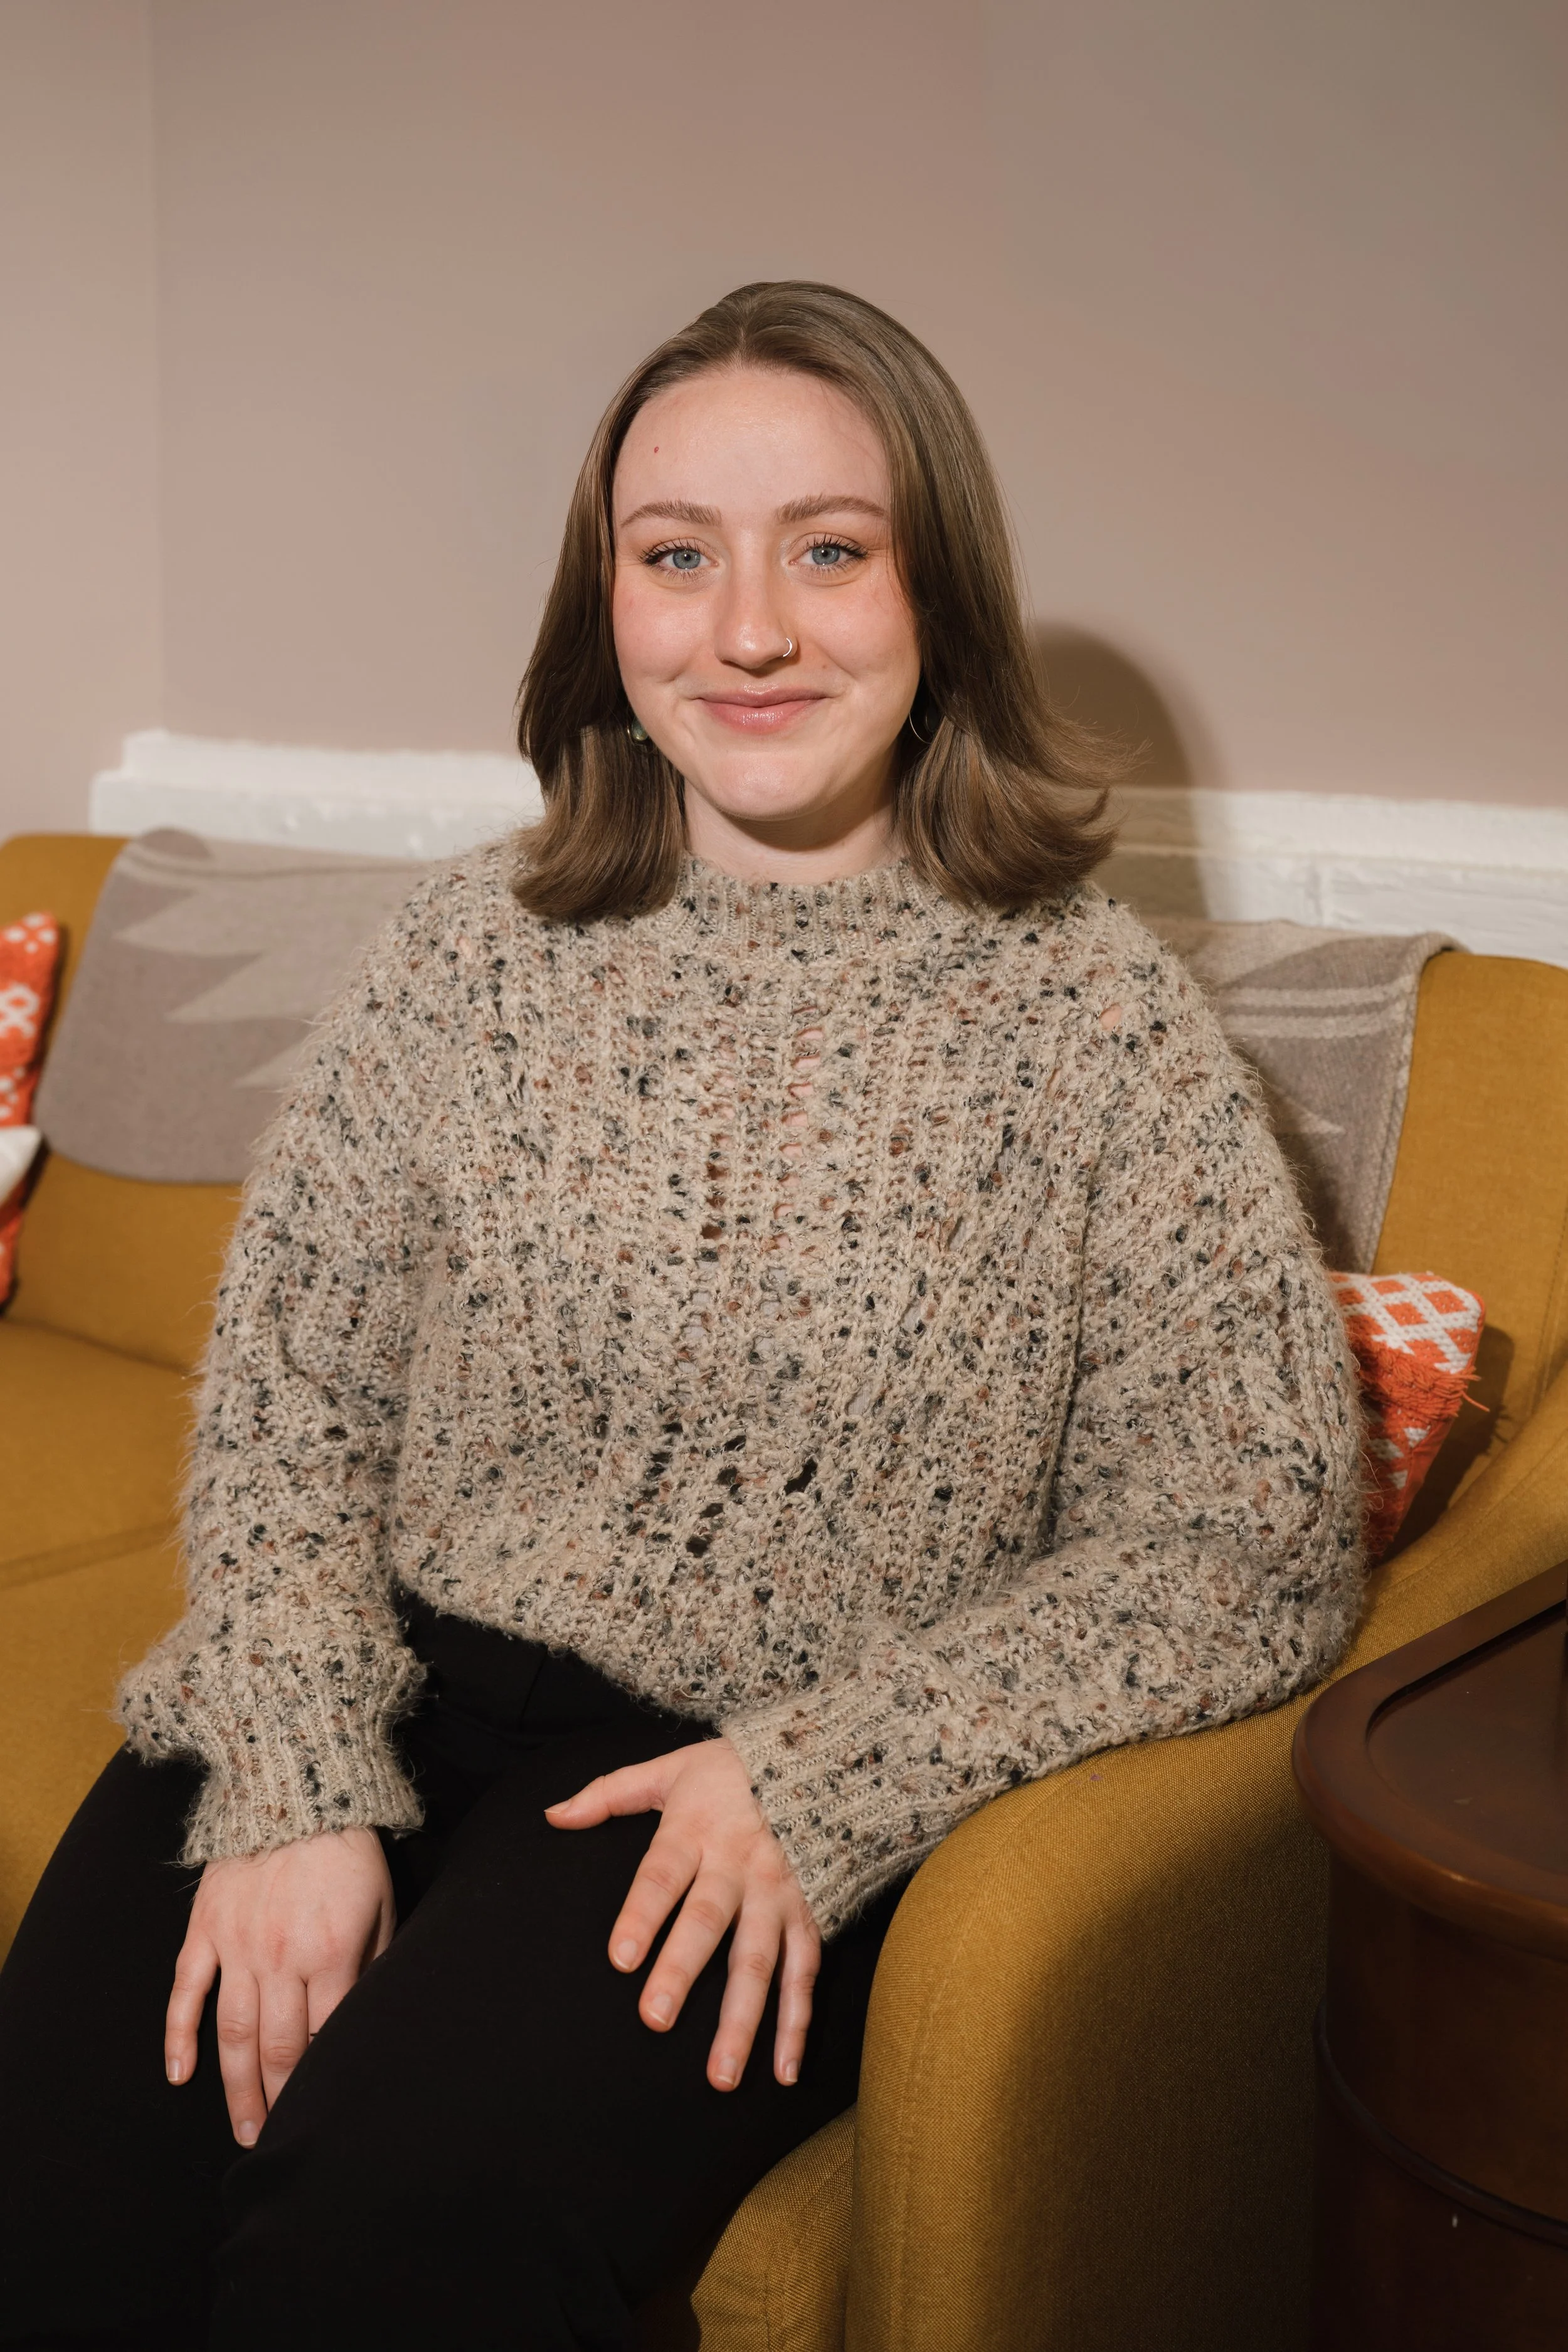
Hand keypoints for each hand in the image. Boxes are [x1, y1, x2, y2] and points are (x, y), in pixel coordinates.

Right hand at [165, 1826, 394, 2145]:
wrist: (297, 1790)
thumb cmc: (348, 1853)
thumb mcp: (383, 1906)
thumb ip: (377, 1964)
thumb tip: (373, 2019)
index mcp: (330, 1954)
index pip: (324, 2040)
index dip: (322, 2084)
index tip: (324, 2118)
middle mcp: (281, 1958)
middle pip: (276, 2049)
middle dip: (279, 2102)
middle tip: (277, 2144)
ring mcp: (237, 1944)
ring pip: (231, 2033)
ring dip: (234, 2088)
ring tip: (244, 2129)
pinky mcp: (206, 1928)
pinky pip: (186, 1990)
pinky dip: (178, 2035)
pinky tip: (179, 2074)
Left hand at [546, 1738, 818, 2091]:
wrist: (820, 1756)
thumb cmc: (732, 1769)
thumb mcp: (670, 1768)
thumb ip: (610, 1793)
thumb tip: (553, 1815)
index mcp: (696, 1829)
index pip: (663, 1874)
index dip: (642, 1913)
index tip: (620, 1957)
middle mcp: (738, 1864)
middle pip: (707, 1922)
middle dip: (681, 1971)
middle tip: (655, 2019)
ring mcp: (777, 1894)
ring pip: (758, 1961)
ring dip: (742, 2020)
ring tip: (719, 2075)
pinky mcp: (809, 1914)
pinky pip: (805, 1973)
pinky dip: (797, 2024)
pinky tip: (783, 2070)